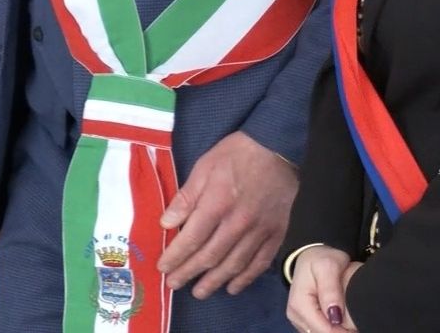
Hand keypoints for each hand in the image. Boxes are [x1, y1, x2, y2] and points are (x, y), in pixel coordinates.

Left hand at [156, 131, 298, 298]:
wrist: (276, 149)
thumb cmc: (235, 155)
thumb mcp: (203, 167)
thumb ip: (186, 198)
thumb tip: (166, 223)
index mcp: (217, 204)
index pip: (192, 238)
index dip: (176, 256)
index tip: (163, 267)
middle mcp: (239, 222)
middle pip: (210, 256)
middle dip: (189, 272)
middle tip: (174, 284)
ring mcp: (260, 230)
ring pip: (234, 264)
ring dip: (214, 281)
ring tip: (199, 291)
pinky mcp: (276, 233)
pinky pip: (260, 262)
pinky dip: (245, 278)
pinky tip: (232, 287)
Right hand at [286, 245, 360, 330]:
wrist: (311, 256)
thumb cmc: (320, 259)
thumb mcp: (328, 266)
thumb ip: (331, 290)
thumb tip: (335, 317)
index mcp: (299, 304)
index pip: (324, 330)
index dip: (344, 331)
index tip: (359, 325)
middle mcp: (295, 315)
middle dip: (342, 331)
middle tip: (357, 321)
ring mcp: (298, 320)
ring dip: (338, 330)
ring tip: (350, 319)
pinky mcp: (304, 322)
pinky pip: (319, 331)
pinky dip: (333, 328)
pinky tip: (342, 320)